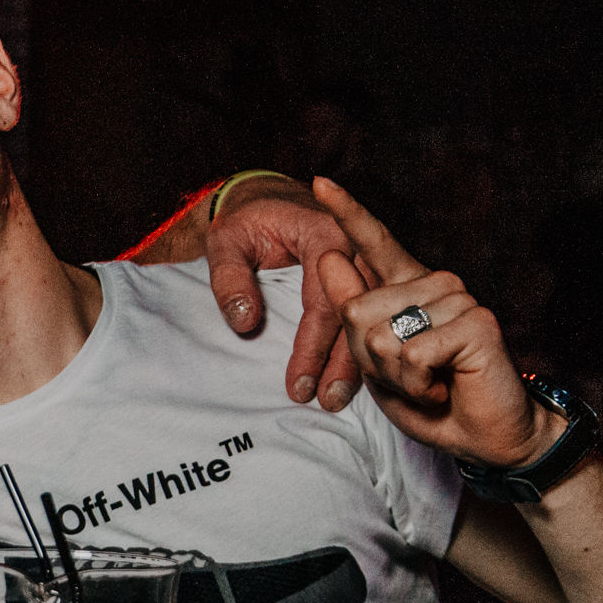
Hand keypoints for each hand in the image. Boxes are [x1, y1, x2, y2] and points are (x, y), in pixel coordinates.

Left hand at [206, 176, 361, 410]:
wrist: (270, 201)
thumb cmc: (247, 221)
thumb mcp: (225, 240)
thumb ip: (229, 278)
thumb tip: (245, 322)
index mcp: (325, 235)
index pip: (323, 302)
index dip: (312, 348)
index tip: (299, 384)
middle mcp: (357, 249)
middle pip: (358, 316)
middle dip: (343, 364)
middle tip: (325, 401)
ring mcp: (369, 263)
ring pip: (375, 319)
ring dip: (358, 363)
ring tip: (337, 399)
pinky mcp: (370, 277)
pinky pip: (377, 315)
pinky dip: (366, 348)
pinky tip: (354, 379)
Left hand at [311, 177, 558, 467]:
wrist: (484, 435)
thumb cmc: (430, 399)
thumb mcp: (377, 360)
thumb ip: (353, 311)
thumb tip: (330, 255)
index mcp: (409, 287)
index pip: (374, 242)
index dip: (347, 212)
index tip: (319, 182)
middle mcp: (435, 283)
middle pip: (357, 311)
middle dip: (370, 361)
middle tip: (411, 376)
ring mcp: (459, 298)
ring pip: (382, 337)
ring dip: (397, 378)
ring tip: (432, 382)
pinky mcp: (477, 321)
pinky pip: (413, 354)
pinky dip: (419, 385)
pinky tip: (444, 388)